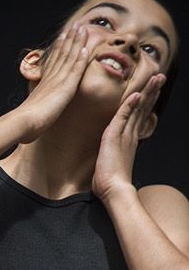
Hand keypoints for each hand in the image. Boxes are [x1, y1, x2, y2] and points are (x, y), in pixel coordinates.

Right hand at [15, 23, 98, 139]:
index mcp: (43, 83)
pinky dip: (81, 58)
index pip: (53, 61)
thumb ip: (33, 107)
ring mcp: (58, 81)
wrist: (23, 124)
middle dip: (69, 39)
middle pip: (62, 54)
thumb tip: (28, 113)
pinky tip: (86, 48)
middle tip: (75, 26)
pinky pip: (75, 69)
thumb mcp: (29, 111)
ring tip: (82, 28)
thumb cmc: (24, 123)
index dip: (59, 48)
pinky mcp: (65, 87)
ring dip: (76, 42)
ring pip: (69, 57)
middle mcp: (51, 79)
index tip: (63, 36)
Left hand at [95, 74, 164, 203]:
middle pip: (143, 108)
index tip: (153, 89)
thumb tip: (114, 152)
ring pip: (137, 109)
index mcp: (130, 140)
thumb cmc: (110, 183)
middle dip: (152, 92)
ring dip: (146, 92)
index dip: (147, 101)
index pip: (140, 115)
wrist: (113, 191)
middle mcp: (130, 135)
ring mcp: (125, 135)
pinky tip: (136, 94)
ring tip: (156, 78)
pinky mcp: (115, 138)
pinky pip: (123, 117)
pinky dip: (129, 105)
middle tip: (160, 77)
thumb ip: (115, 153)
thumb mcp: (113, 163)